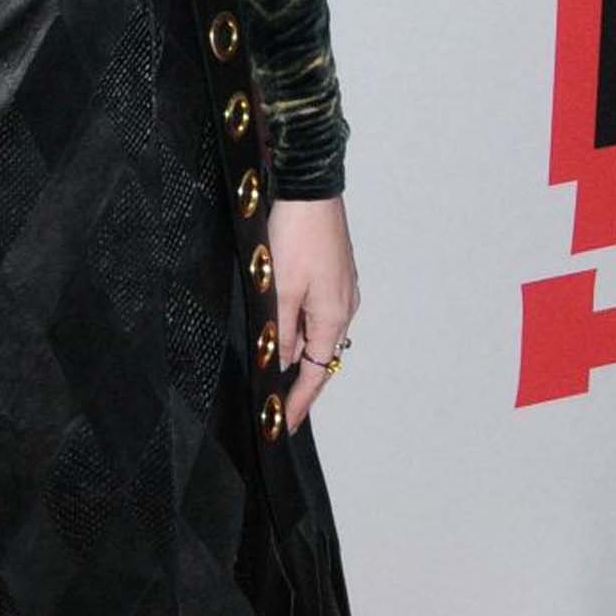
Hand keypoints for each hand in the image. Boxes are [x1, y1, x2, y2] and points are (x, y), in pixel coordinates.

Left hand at [267, 193, 358, 433]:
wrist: (309, 191)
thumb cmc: (296, 234)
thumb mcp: (279, 289)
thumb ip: (281, 331)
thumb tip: (284, 361)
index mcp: (333, 316)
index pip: (317, 373)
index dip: (299, 401)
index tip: (286, 423)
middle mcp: (344, 307)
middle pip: (319, 354)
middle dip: (297, 376)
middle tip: (273, 397)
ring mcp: (342, 290)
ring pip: (316, 331)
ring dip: (296, 345)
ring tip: (270, 358)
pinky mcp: (334, 274)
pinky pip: (317, 311)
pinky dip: (300, 324)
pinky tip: (280, 321)